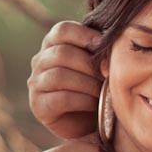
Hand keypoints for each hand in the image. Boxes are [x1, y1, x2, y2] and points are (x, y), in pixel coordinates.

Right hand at [27, 21, 101, 139]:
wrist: (90, 122)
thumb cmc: (97, 86)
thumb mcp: (99, 64)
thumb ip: (101, 50)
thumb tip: (115, 40)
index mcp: (54, 45)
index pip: (62, 29)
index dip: (85, 35)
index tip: (104, 45)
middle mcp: (40, 62)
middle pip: (62, 53)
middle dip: (91, 64)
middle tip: (109, 75)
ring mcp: (36, 84)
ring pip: (59, 76)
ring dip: (88, 83)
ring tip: (103, 90)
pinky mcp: (39, 106)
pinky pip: (61, 98)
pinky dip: (83, 100)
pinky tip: (95, 103)